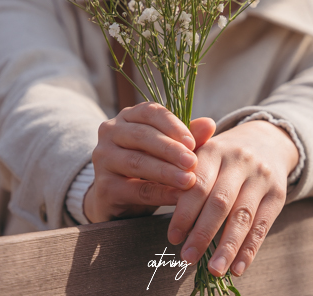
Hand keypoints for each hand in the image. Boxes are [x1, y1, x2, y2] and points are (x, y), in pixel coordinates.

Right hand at [83, 102, 211, 222]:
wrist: (118, 200)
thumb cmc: (147, 167)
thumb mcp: (167, 151)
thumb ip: (186, 138)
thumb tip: (210, 124)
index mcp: (127, 117)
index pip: (150, 111)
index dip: (172, 125)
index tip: (192, 141)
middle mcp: (110, 132)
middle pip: (142, 136)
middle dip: (170, 149)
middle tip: (192, 162)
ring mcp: (103, 159)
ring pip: (137, 162)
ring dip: (165, 172)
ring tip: (188, 180)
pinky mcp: (104, 187)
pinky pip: (136, 189)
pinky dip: (159, 193)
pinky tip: (178, 198)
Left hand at [168, 119, 298, 278]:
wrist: (267, 140)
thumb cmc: (223, 156)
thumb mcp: (204, 152)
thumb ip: (182, 173)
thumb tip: (159, 198)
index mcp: (214, 150)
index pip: (197, 185)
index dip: (184, 213)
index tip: (173, 238)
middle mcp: (239, 162)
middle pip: (220, 202)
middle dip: (202, 233)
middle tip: (187, 258)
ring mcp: (260, 178)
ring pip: (242, 217)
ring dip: (227, 247)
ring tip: (214, 270)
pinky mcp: (278, 193)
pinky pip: (263, 225)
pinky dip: (249, 250)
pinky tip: (237, 268)